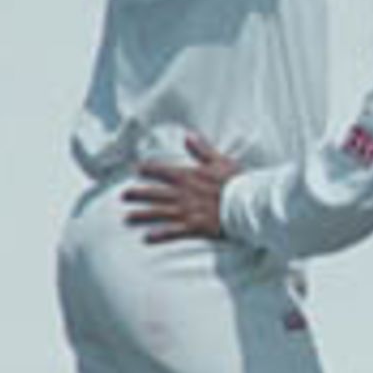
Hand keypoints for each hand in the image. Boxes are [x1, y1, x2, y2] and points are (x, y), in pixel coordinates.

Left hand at [123, 134, 238, 242]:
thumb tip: (188, 135)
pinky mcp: (194, 227)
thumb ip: (202, 150)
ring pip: (158, 212)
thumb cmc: (238, 182)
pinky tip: (146, 237)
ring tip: (127, 218)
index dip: (147, 170)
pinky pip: (172, 232)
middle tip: (123, 196)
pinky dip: (158, 235)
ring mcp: (187, 211)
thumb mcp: (221, 161)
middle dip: (137, 194)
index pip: (162, 171)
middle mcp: (183, 193)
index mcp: (189, 176)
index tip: (136, 170)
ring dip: (141, 215)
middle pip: (154, 193)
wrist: (248, 204)